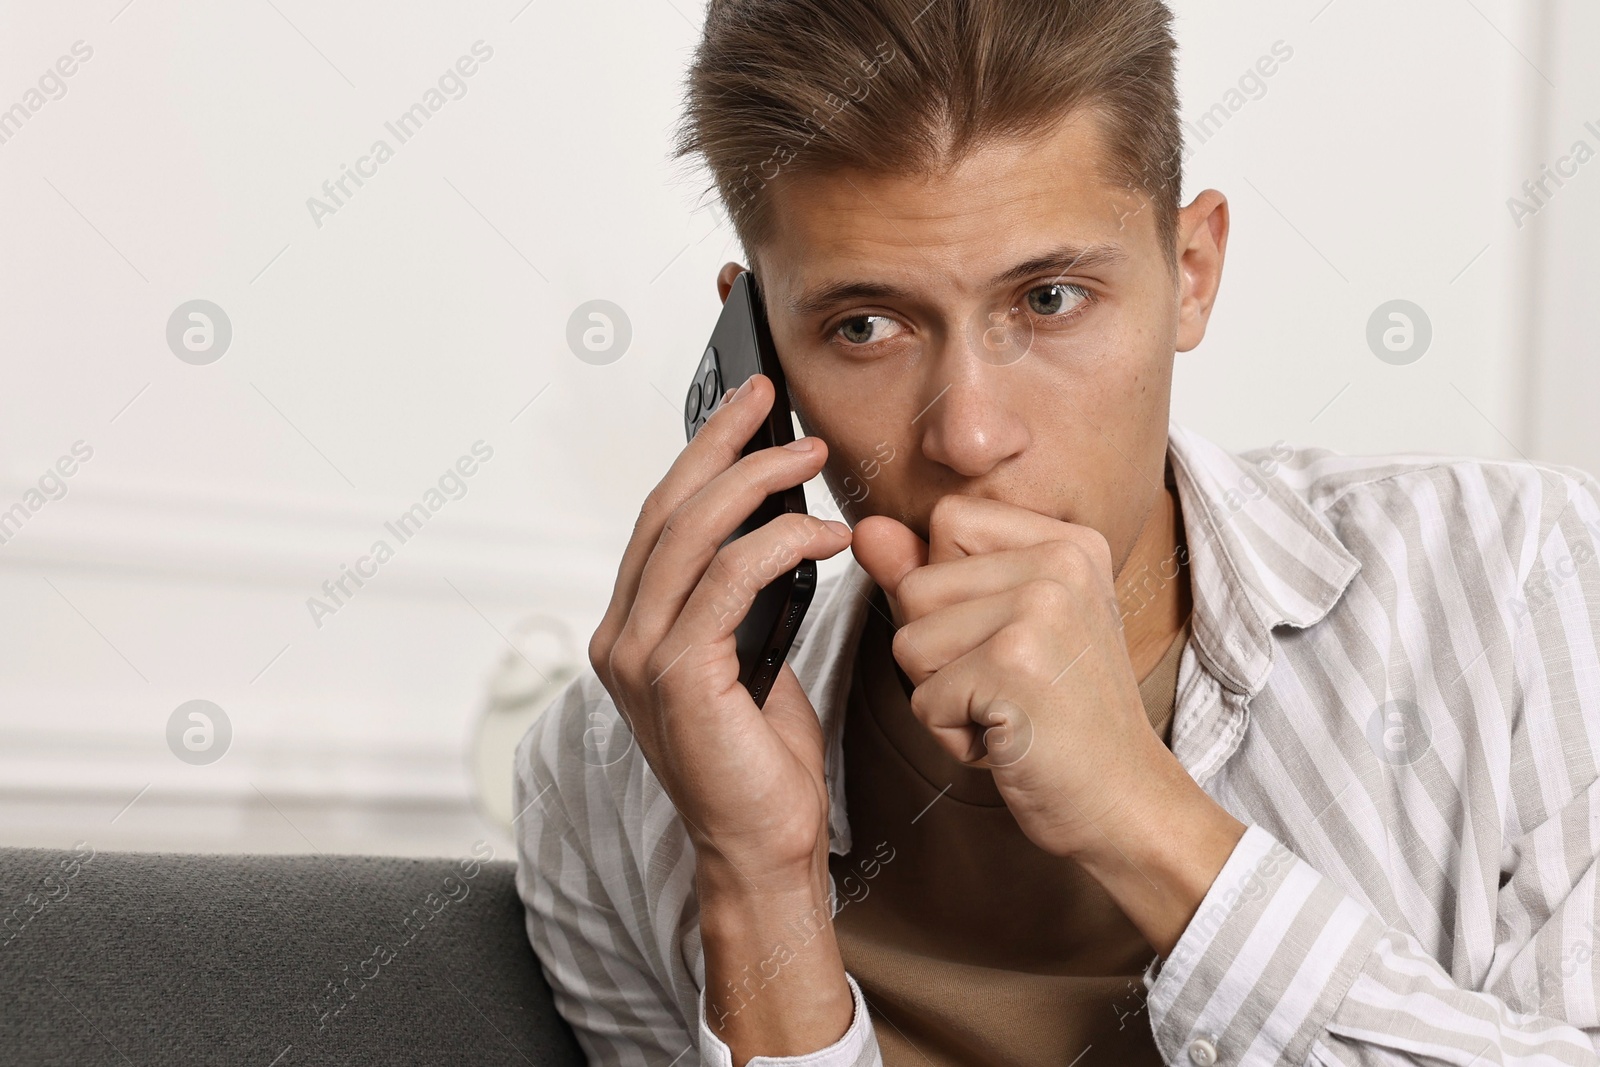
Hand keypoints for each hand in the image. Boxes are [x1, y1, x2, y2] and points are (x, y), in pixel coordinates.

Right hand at [588, 373, 852, 884]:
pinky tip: (826, 536)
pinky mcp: (675, 676)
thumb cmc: (762, 758)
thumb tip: (775, 529)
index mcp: (631, 626)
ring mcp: (638, 656)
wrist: (762, 845)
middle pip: (668, 509)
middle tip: (773, 406)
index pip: (661, 518)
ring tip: (812, 459)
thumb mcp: (751, 657)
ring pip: (693, 534)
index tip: (747, 410)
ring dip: (758, 483)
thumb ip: (740, 600)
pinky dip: (780, 545)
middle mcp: (620, 635)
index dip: (701, 454)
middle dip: (722, 445)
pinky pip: (728, 581)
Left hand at [851, 494, 1177, 860]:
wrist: (1125, 802)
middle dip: (936, 652)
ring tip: (1007, 708)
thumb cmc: (1062, 719)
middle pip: (916, 586)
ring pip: (909, 643)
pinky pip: (922, 700)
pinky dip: (952, 735)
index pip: (947, 521)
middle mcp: (1060, 562)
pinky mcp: (1014, 665)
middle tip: (1008, 684)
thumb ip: (929, 572)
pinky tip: (1009, 738)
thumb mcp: (999, 629)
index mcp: (1066, 541)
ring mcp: (1041, 610)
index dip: (945, 588)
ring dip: (941, 694)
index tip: (1002, 635)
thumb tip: (865, 530)